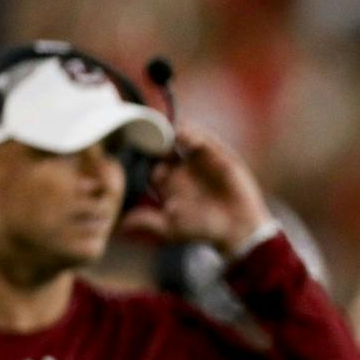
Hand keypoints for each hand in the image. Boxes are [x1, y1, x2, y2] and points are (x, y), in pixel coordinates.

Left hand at [120, 125, 273, 257]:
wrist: (238, 229)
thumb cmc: (204, 230)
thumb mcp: (171, 228)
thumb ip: (147, 222)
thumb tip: (121, 224)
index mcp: (168, 183)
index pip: (149, 161)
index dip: (139, 153)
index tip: (127, 144)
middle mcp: (182, 169)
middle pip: (162, 145)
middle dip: (153, 136)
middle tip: (142, 129)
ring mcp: (200, 161)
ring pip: (182, 138)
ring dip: (171, 132)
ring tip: (162, 130)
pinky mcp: (218, 155)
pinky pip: (204, 139)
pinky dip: (192, 134)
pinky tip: (182, 135)